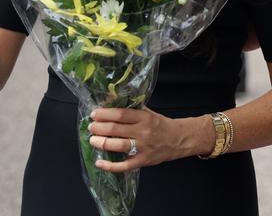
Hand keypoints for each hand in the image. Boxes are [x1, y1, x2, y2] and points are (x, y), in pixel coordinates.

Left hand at [87, 107, 206, 171]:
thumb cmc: (161, 124)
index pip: (120, 114)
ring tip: (92, 140)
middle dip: (99, 128)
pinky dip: (110, 166)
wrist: (180, 139)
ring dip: (102, 143)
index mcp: (144, 117)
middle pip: (116, 129)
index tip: (94, 114)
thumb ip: (131, 110)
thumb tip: (109, 105)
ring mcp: (143, 148)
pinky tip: (99, 163)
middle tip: (90, 127)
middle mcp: (143, 132)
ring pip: (118, 146)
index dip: (105, 114)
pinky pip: (125, 166)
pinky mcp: (143, 161)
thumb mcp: (148, 112)